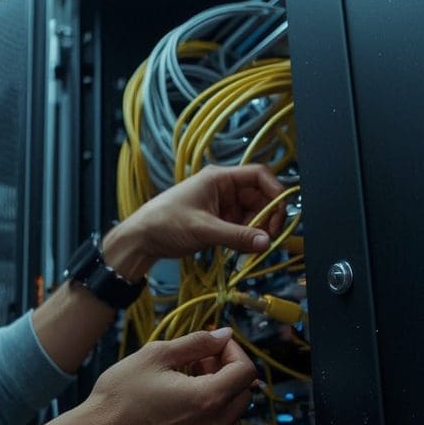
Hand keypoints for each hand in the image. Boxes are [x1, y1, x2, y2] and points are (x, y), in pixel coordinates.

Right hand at [74, 328, 259, 424]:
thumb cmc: (117, 400)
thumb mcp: (154, 357)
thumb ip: (195, 343)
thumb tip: (222, 335)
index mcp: (208, 399)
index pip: (246, 371)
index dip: (234, 351)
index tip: (216, 344)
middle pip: (244, 394)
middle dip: (229, 371)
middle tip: (201, 360)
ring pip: (233, 417)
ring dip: (222, 396)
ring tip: (191, 383)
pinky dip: (211, 417)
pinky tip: (182, 406)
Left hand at [105, 165, 286, 279]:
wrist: (142, 239)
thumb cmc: (165, 223)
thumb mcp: (204, 229)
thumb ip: (237, 236)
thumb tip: (266, 242)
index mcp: (220, 178)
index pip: (258, 175)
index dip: (275, 191)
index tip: (281, 213)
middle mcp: (224, 189)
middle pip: (260, 197)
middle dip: (268, 216)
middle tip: (269, 238)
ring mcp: (222, 205)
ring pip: (253, 214)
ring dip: (259, 229)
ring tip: (256, 247)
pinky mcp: (219, 221)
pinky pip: (242, 226)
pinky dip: (248, 237)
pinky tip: (247, 249)